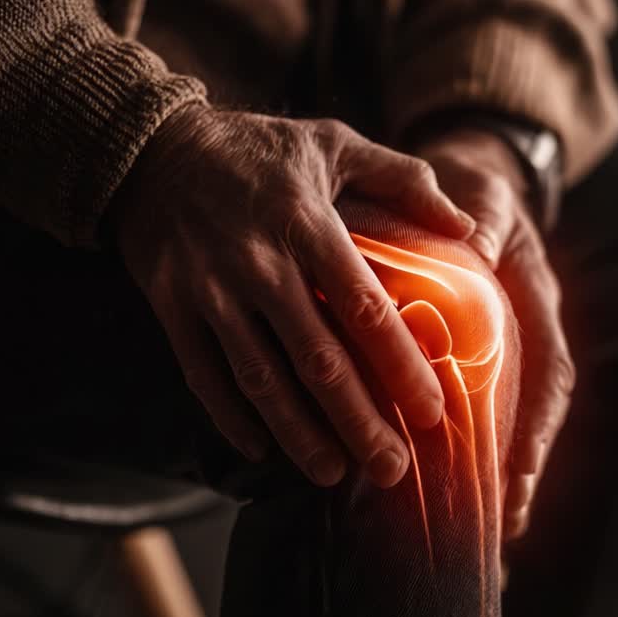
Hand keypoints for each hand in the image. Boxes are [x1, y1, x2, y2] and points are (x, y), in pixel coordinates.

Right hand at [110, 105, 475, 488]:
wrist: (151, 148)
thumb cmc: (259, 148)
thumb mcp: (335, 142)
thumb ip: (405, 179)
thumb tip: (465, 229)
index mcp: (306, 223)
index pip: (362, 307)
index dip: (399, 364)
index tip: (431, 410)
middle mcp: (259, 263)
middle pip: (316, 359)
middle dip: (358, 421)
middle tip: (391, 468)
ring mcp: (210, 290)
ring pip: (260, 378)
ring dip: (298, 434)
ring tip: (333, 475)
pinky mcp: (172, 307)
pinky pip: (203, 376)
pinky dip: (231, 418)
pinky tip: (262, 450)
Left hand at [415, 127, 574, 539]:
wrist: (475, 182)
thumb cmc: (477, 190)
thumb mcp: (486, 196)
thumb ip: (486, 219)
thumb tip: (476, 247)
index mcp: (537, 301)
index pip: (550, 370)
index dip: (539, 422)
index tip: (521, 466)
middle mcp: (528, 334)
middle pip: (536, 411)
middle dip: (523, 466)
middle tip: (506, 522)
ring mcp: (506, 348)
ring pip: (511, 416)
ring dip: (501, 470)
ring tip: (489, 526)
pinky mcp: (476, 354)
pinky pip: (480, 406)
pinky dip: (473, 446)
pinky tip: (450, 484)